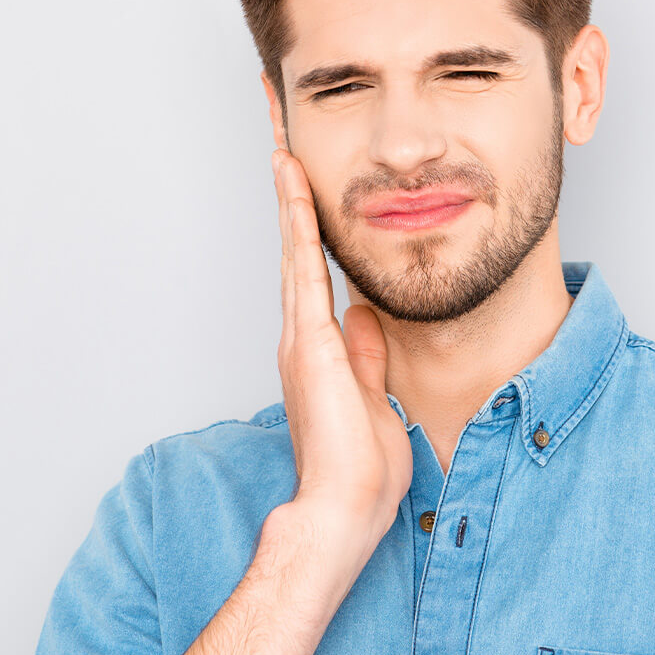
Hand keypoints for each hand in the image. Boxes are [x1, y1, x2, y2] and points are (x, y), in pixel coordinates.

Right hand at [271, 148, 412, 546]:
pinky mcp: (309, 341)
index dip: (307, 226)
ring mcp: (300, 335)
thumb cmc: (360, 466)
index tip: (305, 184)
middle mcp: (301, 333)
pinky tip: (294, 186)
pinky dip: (298, 224)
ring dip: (289, 196)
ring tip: (283, 147)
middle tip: (282, 145)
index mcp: (318, 345)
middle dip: (290, 196)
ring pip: (294, 248)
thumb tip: (364, 315)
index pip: (312, 270)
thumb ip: (366, 353)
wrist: (345, 510)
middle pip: (295, 248)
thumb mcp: (373, 395)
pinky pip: (303, 268)